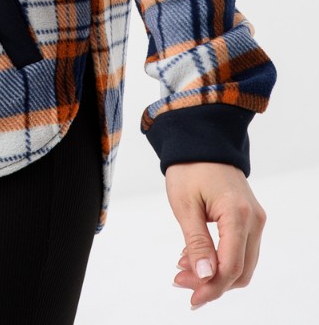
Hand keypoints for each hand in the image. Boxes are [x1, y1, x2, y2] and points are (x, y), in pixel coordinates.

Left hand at [165, 161, 266, 309]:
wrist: (202, 139)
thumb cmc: (189, 167)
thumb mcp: (185, 206)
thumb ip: (197, 244)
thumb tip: (207, 278)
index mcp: (237, 215)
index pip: (231, 266)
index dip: (212, 287)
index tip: (190, 296)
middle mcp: (254, 219)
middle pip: (240, 270)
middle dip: (212, 283)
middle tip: (180, 281)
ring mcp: (255, 219)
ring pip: (243, 263)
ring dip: (216, 273)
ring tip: (184, 268)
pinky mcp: (250, 218)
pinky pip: (241, 248)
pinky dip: (221, 259)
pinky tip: (196, 257)